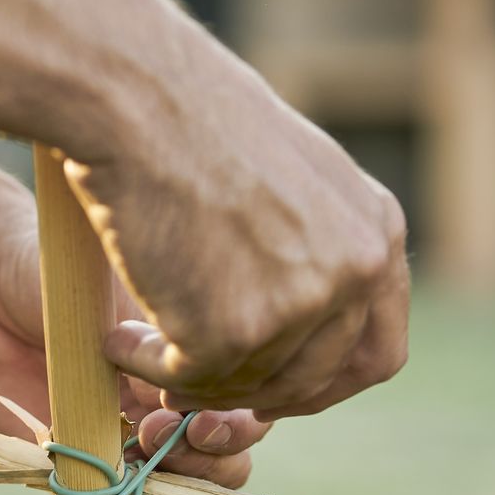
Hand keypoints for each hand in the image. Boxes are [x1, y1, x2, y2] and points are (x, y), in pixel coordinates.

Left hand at [0, 223, 270, 494]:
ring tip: (130, 477)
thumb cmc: (61, 284)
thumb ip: (155, 348)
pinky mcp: (87, 485)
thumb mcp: (118, 303)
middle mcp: (172, 423)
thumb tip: (174, 388)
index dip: (231, 432)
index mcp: (194, 380)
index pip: (247, 424)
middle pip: (225, 476)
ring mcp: (132, 460)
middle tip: (150, 434)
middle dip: (202, 468)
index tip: (191, 418)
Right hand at [69, 47, 410, 422]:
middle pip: (311, 380)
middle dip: (250, 393)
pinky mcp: (232, 331)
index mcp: (376, 235)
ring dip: (190, 380)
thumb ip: (320, 248)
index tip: (276, 389)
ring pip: (246, 384)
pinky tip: (117, 341)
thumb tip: (307, 317)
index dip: (326, 386)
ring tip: (140, 345)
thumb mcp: (298, 179)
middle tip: (195, 383)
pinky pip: (188, 379)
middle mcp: (353, 273)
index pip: (377, 354)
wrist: (140, 101)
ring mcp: (298, 305)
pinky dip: (146, 367)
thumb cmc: (197, 123)